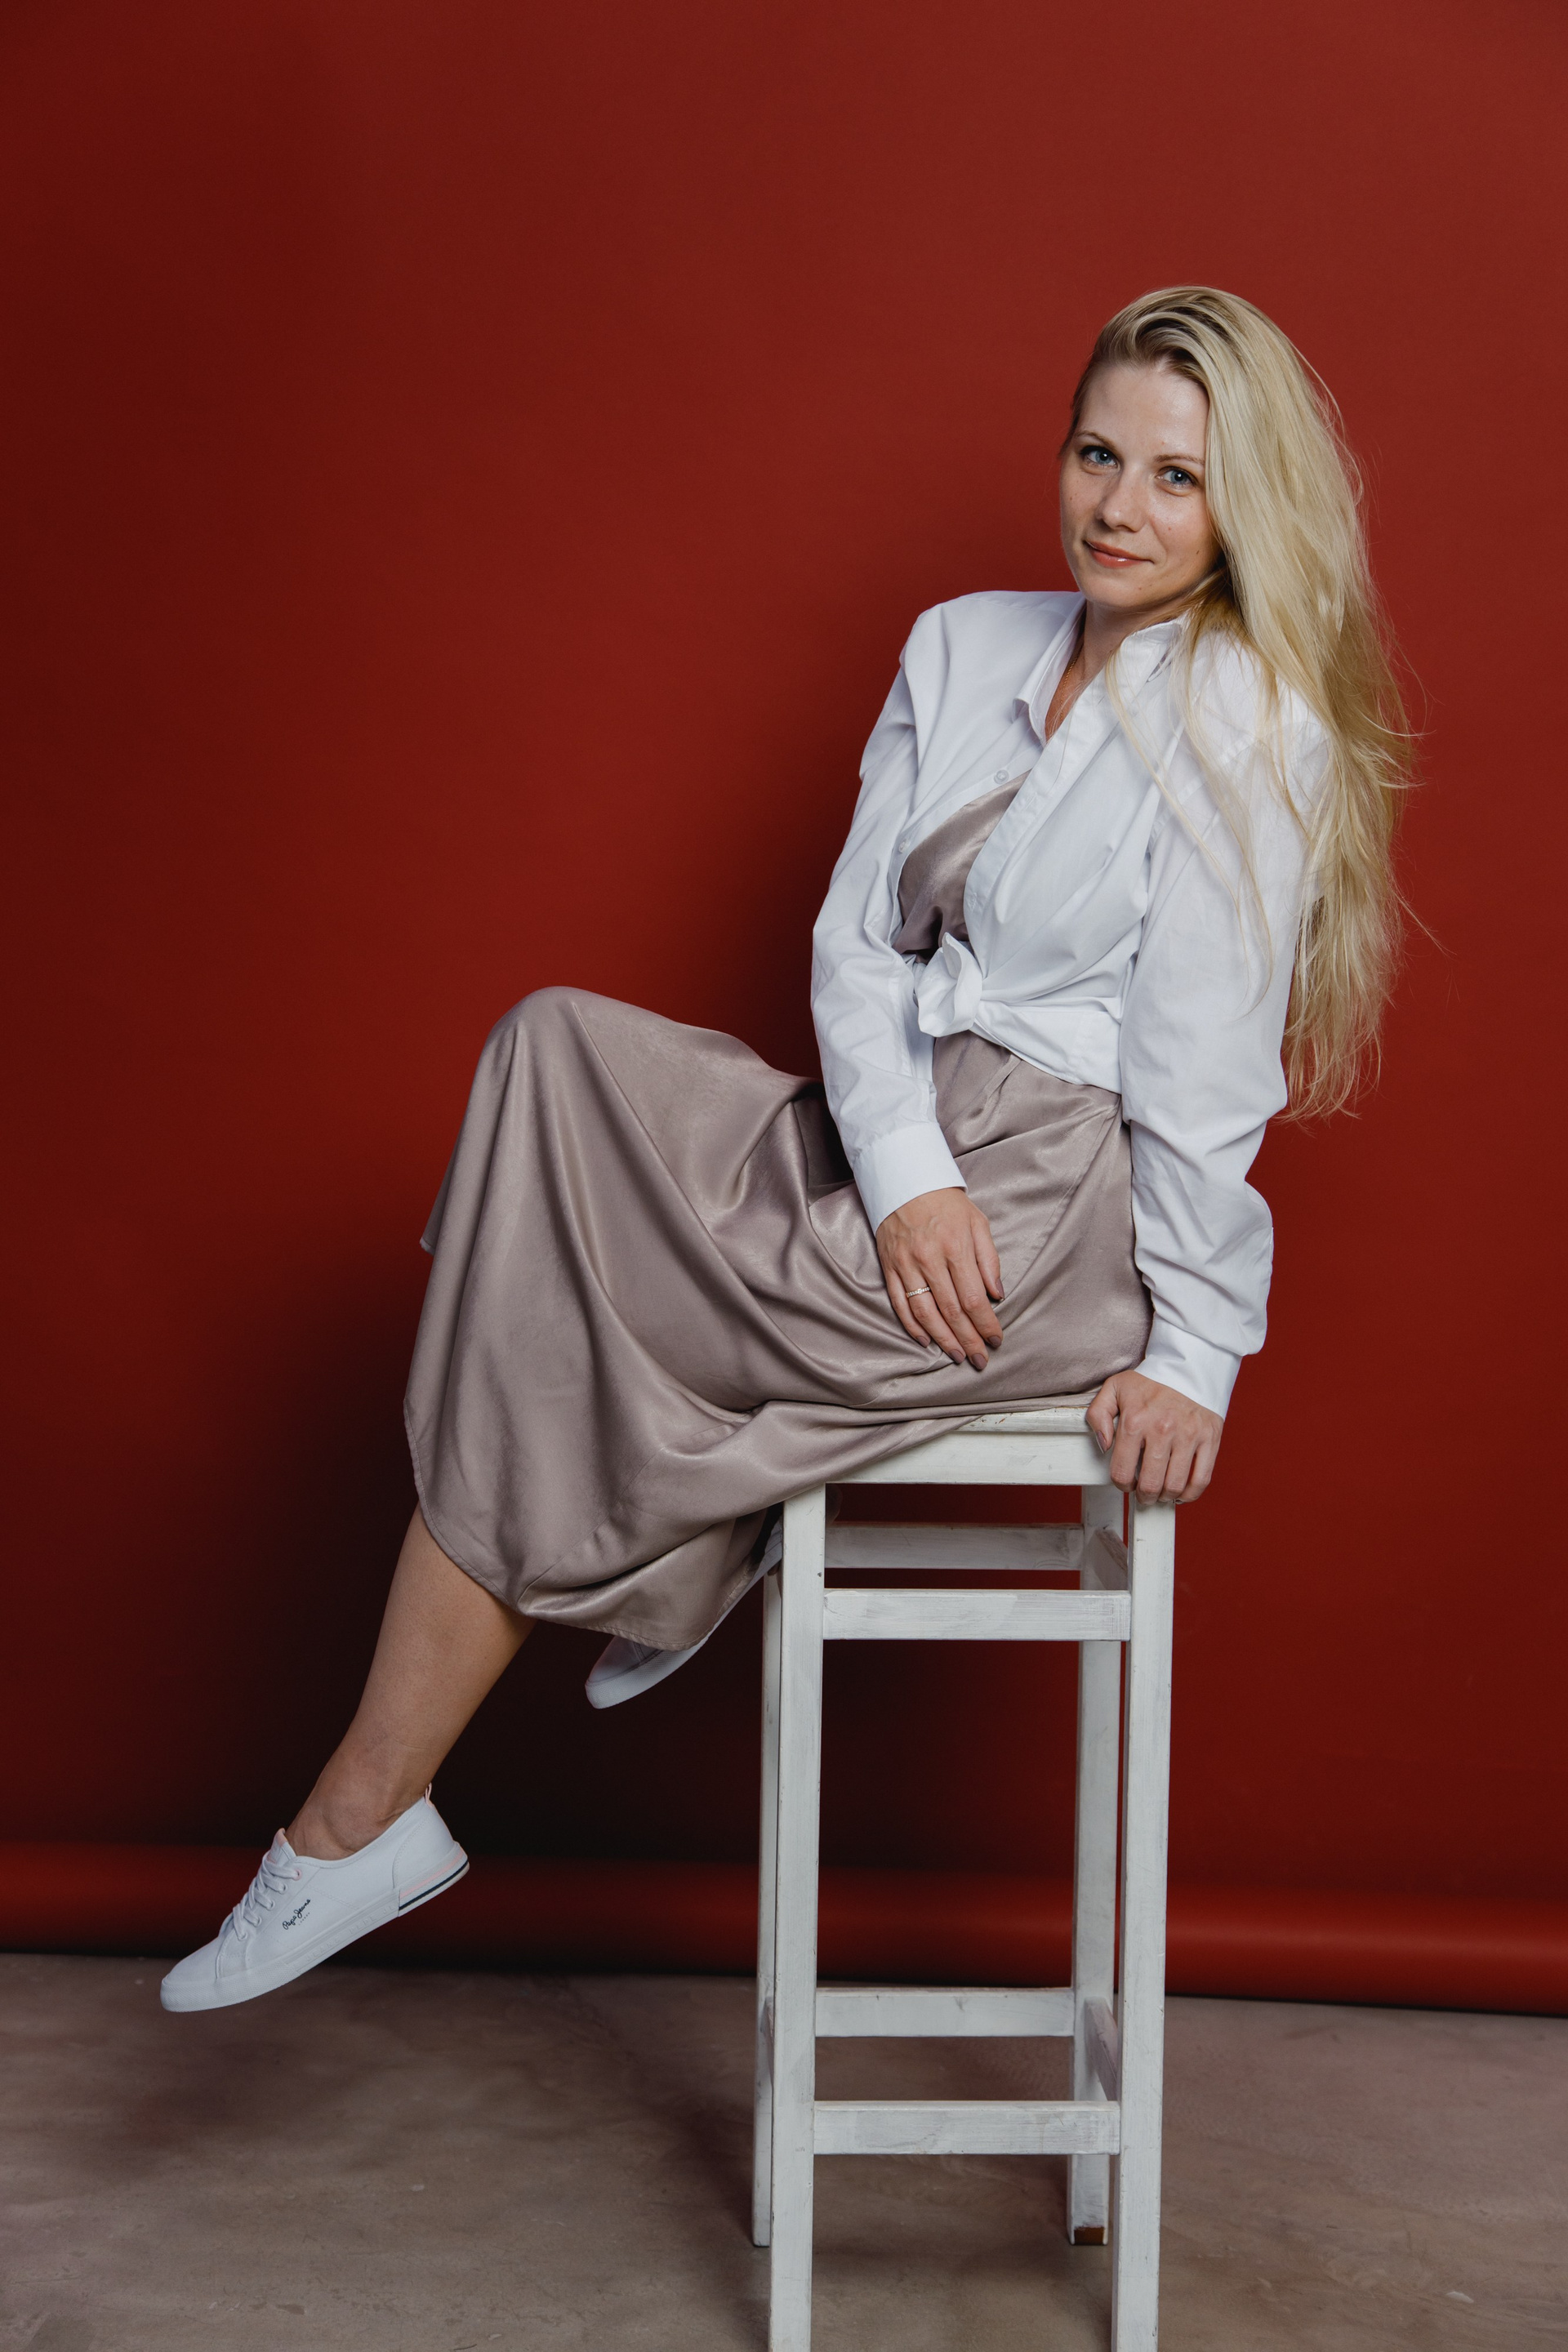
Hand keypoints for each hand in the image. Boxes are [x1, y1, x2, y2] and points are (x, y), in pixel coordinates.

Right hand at [876, 1188, 1002, 1371]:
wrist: (904, 1180)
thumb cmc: (946, 1201)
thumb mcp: (977, 1222)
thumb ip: (989, 1260)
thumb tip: (997, 1295)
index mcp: (956, 1247)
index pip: (973, 1298)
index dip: (985, 1324)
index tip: (995, 1340)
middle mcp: (929, 1258)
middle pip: (951, 1310)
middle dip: (967, 1339)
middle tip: (979, 1360)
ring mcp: (906, 1264)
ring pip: (924, 1312)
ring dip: (942, 1339)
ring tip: (956, 1356)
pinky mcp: (889, 1266)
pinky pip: (899, 1303)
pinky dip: (912, 1325)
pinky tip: (925, 1340)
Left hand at [1086, 1369, 1222, 1504]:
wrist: (1188, 1366)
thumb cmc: (1150, 1381)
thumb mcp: (1114, 1388)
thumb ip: (1098, 1415)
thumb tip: (1103, 1445)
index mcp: (1135, 1421)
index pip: (1121, 1472)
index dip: (1121, 1484)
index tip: (1125, 1483)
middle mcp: (1162, 1429)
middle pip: (1149, 1485)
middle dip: (1143, 1496)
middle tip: (1143, 1493)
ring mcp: (1188, 1435)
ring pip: (1174, 1486)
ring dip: (1165, 1497)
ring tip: (1161, 1492)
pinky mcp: (1210, 1438)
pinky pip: (1201, 1478)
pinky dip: (1190, 1494)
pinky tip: (1181, 1492)